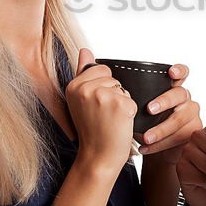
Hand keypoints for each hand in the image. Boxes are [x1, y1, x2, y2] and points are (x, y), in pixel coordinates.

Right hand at [65, 48, 136, 173]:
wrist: (97, 156)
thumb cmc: (91, 130)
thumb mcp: (80, 100)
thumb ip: (83, 72)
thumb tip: (85, 49)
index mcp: (74, 85)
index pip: (100, 69)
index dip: (103, 86)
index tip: (95, 105)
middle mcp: (86, 88)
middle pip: (113, 78)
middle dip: (113, 94)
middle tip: (102, 115)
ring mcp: (104, 96)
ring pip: (123, 88)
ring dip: (121, 103)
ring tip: (109, 119)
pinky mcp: (121, 104)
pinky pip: (132, 100)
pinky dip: (129, 112)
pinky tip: (118, 124)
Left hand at [137, 64, 200, 164]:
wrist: (157, 151)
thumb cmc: (148, 125)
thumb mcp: (143, 110)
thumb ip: (139, 99)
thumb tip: (118, 93)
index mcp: (173, 88)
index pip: (182, 73)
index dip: (179, 70)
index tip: (171, 72)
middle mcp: (185, 98)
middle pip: (179, 94)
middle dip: (164, 101)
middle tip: (149, 109)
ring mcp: (192, 114)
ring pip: (179, 119)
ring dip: (160, 130)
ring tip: (145, 138)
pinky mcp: (193, 131)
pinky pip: (178, 136)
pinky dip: (159, 144)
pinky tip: (145, 148)